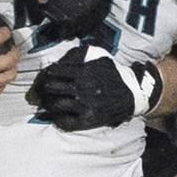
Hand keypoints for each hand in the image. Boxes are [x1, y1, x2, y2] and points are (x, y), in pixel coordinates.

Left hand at [26, 44, 160, 130]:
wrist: (131, 95)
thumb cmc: (114, 75)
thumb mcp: (102, 59)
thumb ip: (84, 55)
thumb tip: (65, 55)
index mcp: (85, 72)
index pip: (56, 71)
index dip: (49, 73)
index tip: (48, 74)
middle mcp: (83, 88)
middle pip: (52, 88)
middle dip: (46, 87)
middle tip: (45, 88)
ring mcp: (85, 105)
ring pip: (56, 105)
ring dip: (50, 103)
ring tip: (49, 102)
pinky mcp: (88, 119)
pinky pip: (65, 121)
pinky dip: (59, 118)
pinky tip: (58, 114)